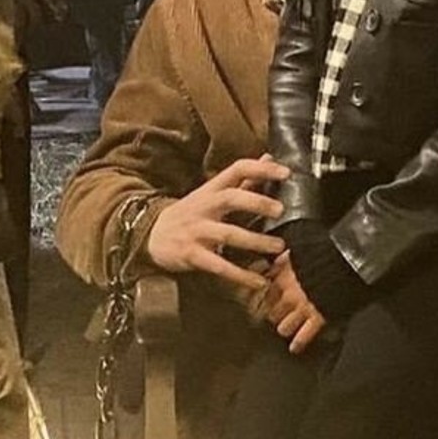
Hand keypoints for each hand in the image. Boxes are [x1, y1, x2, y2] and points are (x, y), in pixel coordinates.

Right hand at [146, 157, 289, 292]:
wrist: (151, 236)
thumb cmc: (192, 213)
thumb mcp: (212, 193)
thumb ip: (242, 179)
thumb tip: (269, 157)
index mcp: (212, 189)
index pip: (236, 170)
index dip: (260, 169)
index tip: (286, 173)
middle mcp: (205, 206)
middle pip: (230, 198)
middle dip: (256, 202)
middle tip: (281, 210)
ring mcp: (197, 231)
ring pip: (228, 234)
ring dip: (255, 241)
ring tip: (279, 246)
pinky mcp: (192, 255)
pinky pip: (219, 266)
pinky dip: (240, 275)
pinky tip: (259, 281)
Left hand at [265, 252, 326, 353]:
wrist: (349, 256)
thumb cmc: (328, 250)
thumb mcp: (300, 247)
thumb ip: (286, 258)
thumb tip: (277, 262)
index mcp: (284, 274)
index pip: (266, 292)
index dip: (267, 297)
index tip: (268, 299)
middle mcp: (289, 293)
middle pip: (271, 312)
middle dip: (275, 314)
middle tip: (278, 316)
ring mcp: (302, 307)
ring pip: (283, 327)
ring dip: (285, 327)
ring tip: (287, 328)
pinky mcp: (318, 317)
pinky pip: (304, 335)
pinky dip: (299, 343)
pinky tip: (295, 348)